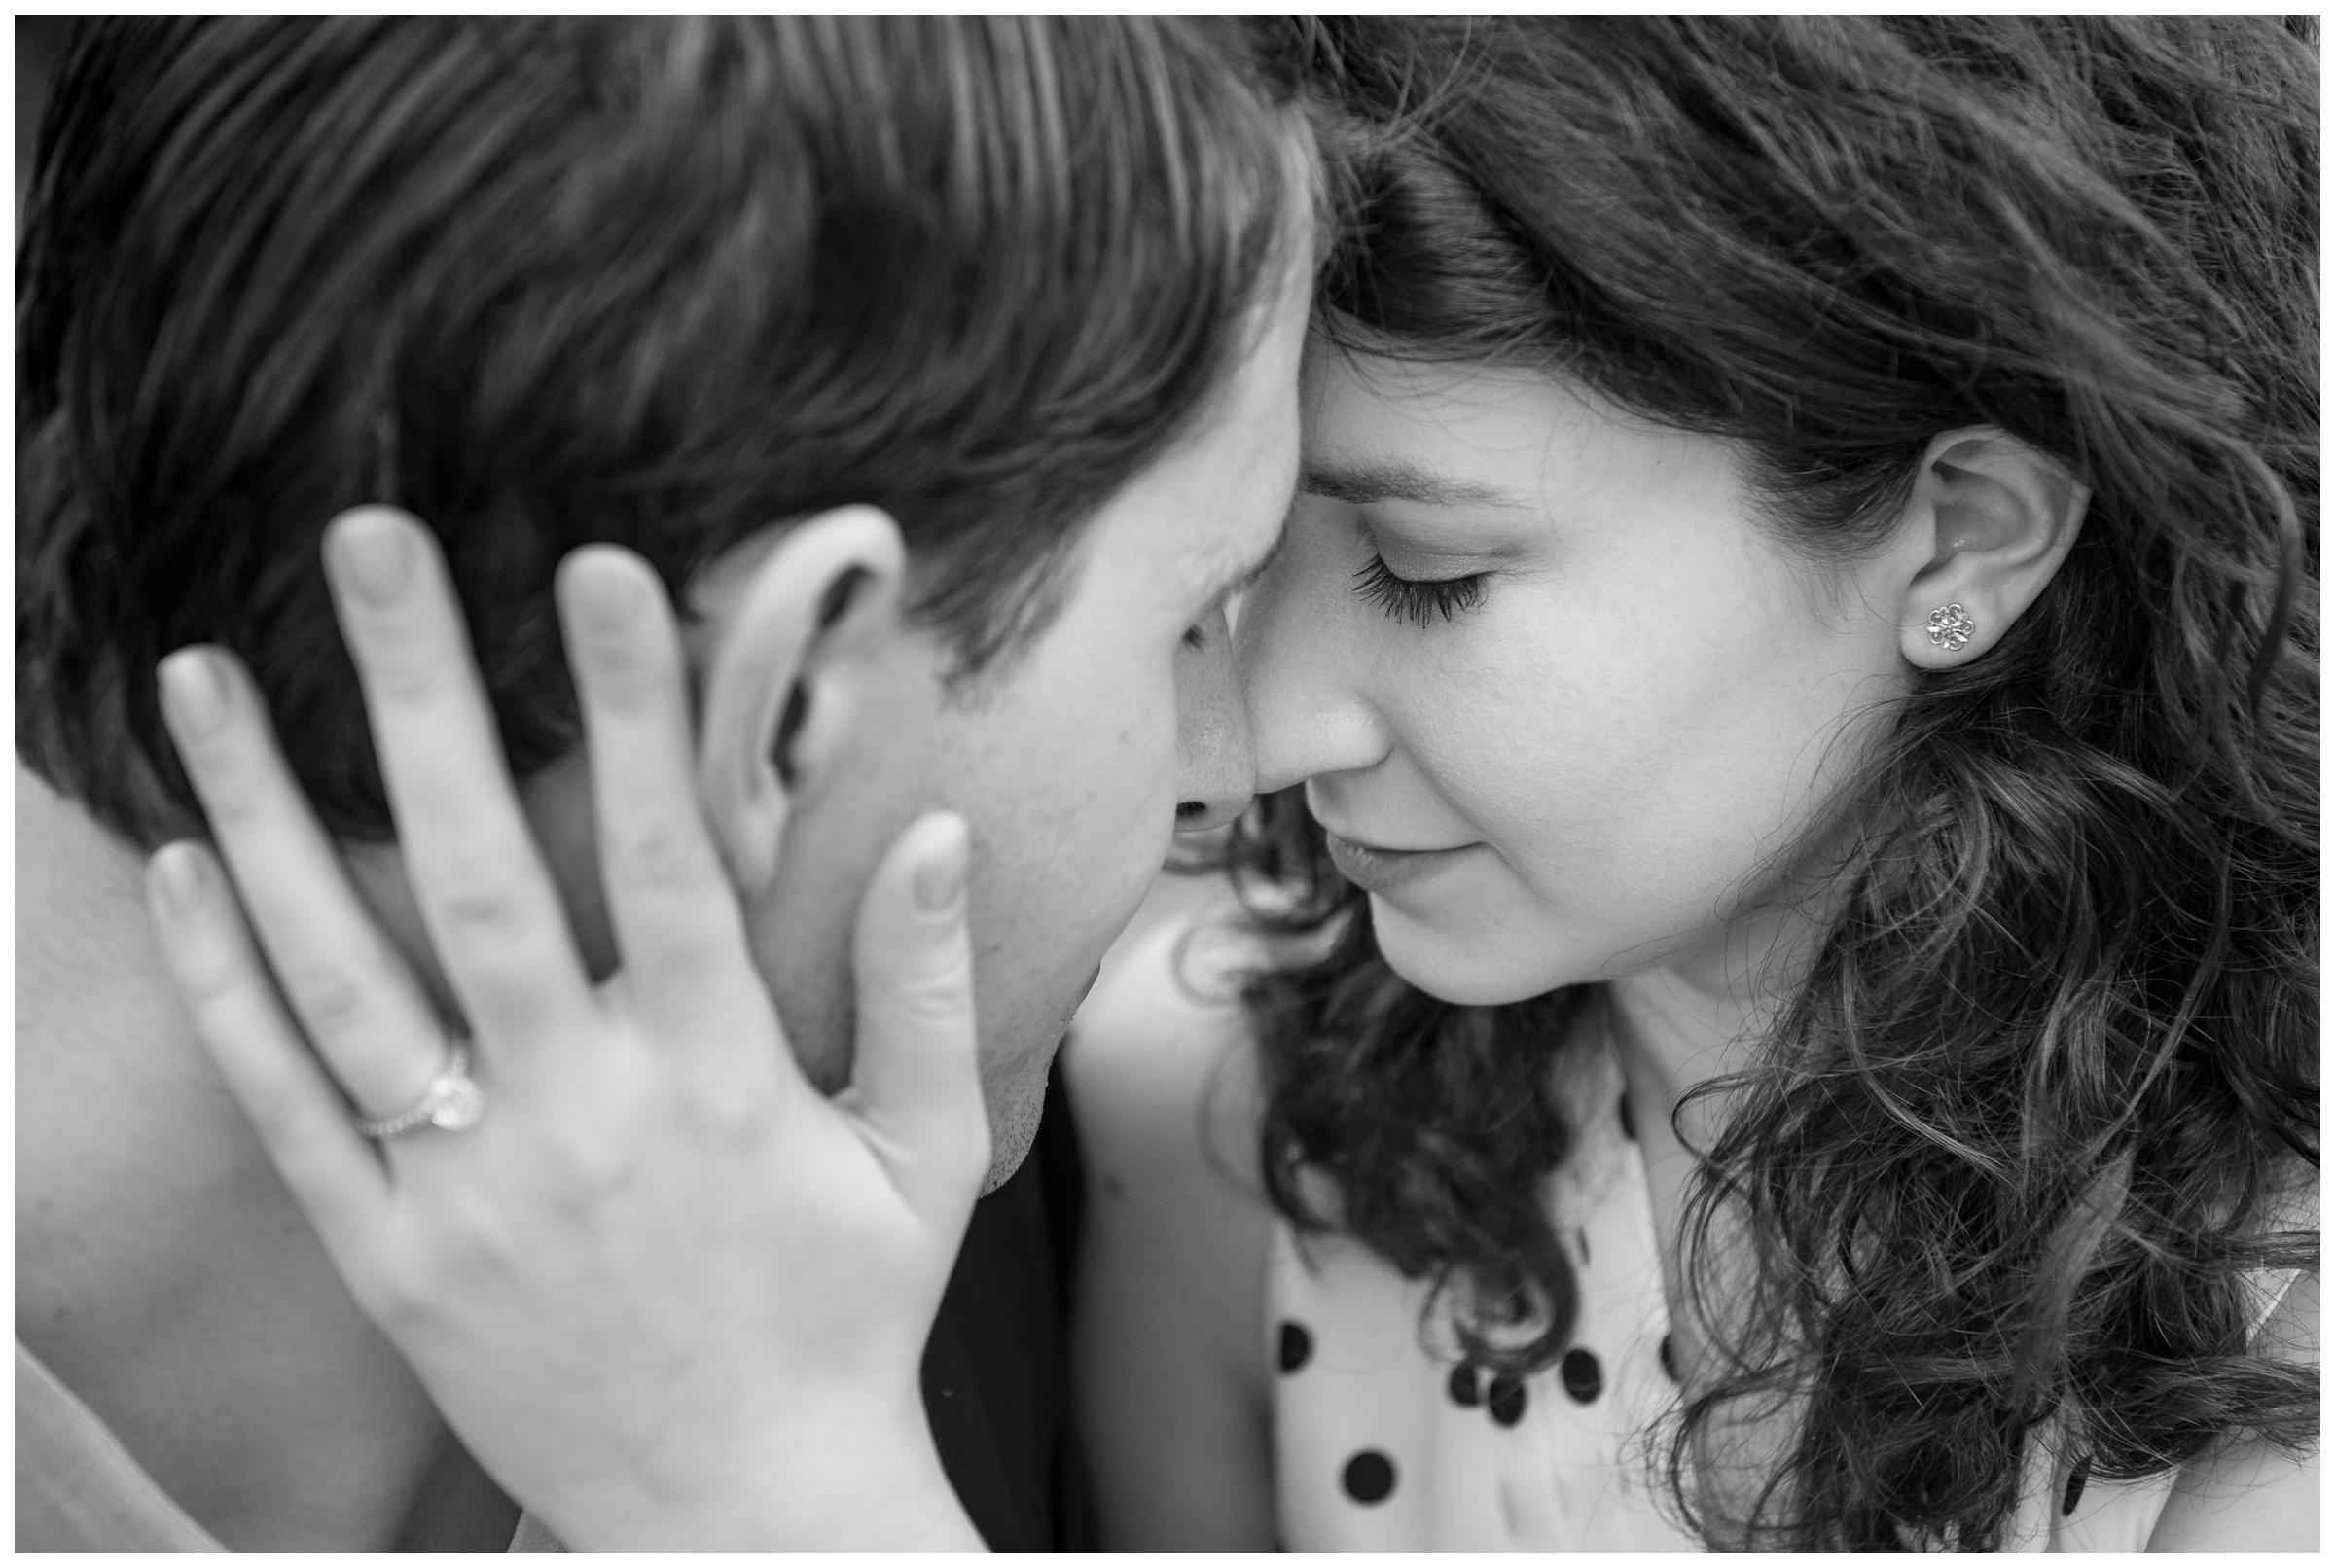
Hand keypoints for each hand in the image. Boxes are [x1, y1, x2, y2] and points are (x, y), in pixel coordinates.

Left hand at [141, 507, 988, 1549]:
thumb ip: (921, 987)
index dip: (629, 707)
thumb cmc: (846, 1320)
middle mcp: (578, 1119)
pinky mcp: (389, 1257)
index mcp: (716, 1083)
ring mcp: (466, 1189)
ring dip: (266, 816)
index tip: (593, 567)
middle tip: (369, 539)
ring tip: (209, 674)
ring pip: (343, 977)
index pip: (664, 859)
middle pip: (478, 881)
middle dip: (420, 698)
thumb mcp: (925, 1157)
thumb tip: (932, 827)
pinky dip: (226, 987)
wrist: (742, 1512)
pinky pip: (287, 1109)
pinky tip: (183, 866)